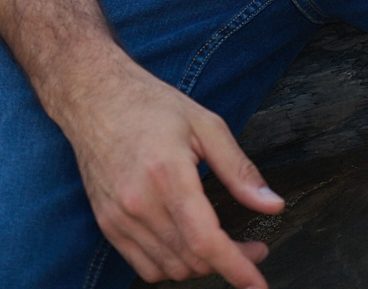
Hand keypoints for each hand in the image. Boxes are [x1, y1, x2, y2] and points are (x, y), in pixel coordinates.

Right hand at [63, 51, 283, 285]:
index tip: (258, 284)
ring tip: (221, 243)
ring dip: (201, 265)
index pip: (206, 241)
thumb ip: (239, 170)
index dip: (237, 267)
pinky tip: (186, 243)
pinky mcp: (108, 224)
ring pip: (170, 269)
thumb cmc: (152, 105)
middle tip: (252, 245)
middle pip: (192, 260)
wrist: (95, 97)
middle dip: (229, 262)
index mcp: (168, 175)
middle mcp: (140, 203)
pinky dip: (171, 265)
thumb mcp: (205, 124)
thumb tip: (272, 204)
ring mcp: (120, 218)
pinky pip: (144, 267)